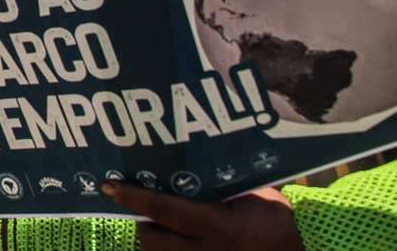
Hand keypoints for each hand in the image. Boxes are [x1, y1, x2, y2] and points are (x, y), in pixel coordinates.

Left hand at [104, 183, 302, 250]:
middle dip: (138, 226)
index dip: (134, 198)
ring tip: (148, 228)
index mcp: (219, 227)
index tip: (107, 186)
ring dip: (152, 244)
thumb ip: (214, 190)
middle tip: (134, 210)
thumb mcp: (249, 196)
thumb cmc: (281, 218)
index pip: (165, 210)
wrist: (310, 249)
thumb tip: (179, 176)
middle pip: (153, 241)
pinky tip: (169, 242)